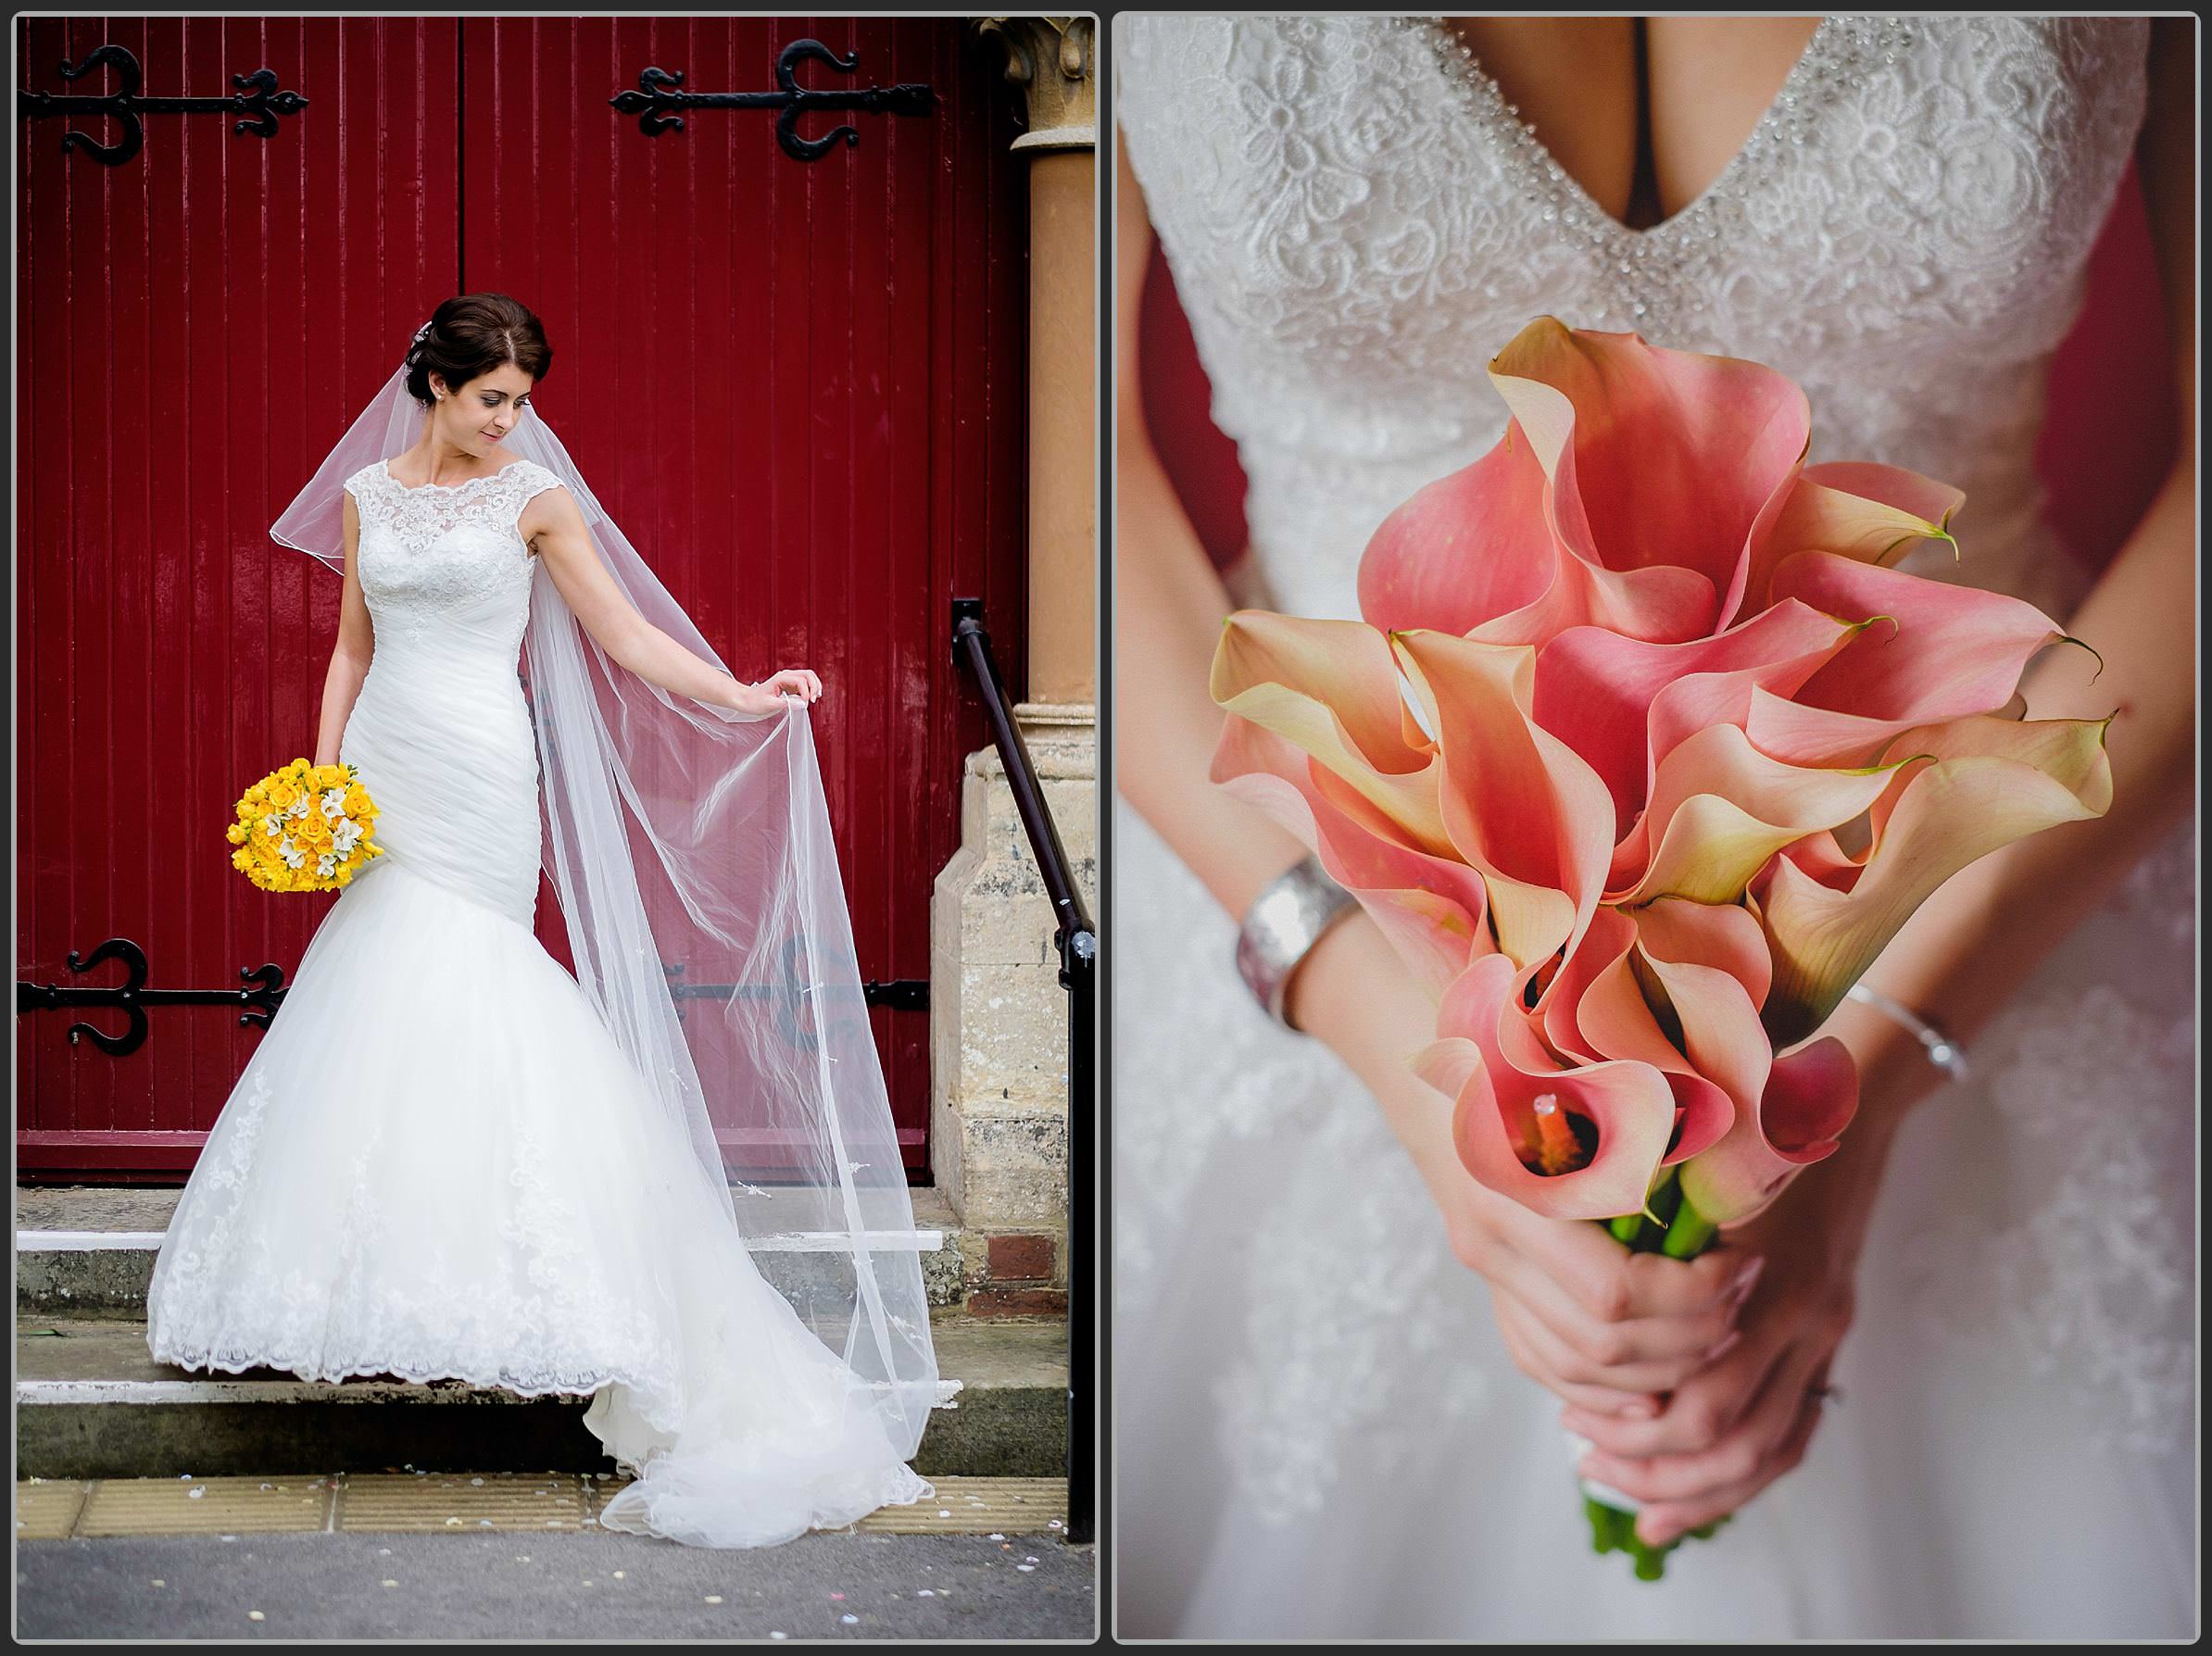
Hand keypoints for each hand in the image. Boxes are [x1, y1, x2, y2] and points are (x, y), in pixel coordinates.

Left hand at [759, 667, 821, 704]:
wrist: (746, 700)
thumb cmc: (755, 702)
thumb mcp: (770, 705)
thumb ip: (787, 703)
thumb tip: (802, 703)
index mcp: (781, 678)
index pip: (801, 681)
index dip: (806, 692)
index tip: (805, 703)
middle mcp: (786, 675)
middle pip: (808, 674)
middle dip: (814, 686)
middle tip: (813, 700)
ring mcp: (789, 679)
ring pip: (808, 677)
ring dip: (815, 686)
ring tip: (815, 698)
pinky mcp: (790, 685)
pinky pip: (805, 684)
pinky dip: (810, 689)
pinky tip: (810, 698)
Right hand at [1285, 913, 1760, 1418]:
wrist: (1426, 1057)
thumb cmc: (1517, 1047)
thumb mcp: (1582, 1067)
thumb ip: (1654, 1107)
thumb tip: (1754, 1130)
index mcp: (1512, 1191)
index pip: (1614, 1293)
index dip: (1692, 1295)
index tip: (1745, 1262)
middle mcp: (1491, 1243)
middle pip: (1602, 1344)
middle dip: (1689, 1336)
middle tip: (1744, 1298)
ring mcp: (1485, 1271)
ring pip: (1575, 1369)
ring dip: (1658, 1368)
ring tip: (1714, 1329)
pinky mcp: (1489, 1285)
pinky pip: (1543, 1364)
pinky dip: (1602, 1389)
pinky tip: (1655, 1382)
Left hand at [1559, 1132, 1888, 1547]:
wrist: (1851, 1103)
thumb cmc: (1758, 1116)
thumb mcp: (1700, 1150)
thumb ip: (1646, 1200)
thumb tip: (1569, 1257)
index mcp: (1775, 1279)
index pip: (1708, 1394)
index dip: (1640, 1424)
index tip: (1577, 1423)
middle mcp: (1809, 1319)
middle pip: (1736, 1437)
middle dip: (1658, 1466)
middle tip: (1591, 1466)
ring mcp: (1827, 1335)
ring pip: (1771, 1451)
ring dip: (1699, 1487)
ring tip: (1631, 1499)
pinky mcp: (1829, 1342)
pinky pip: (1795, 1435)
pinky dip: (1744, 1476)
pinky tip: (1690, 1496)